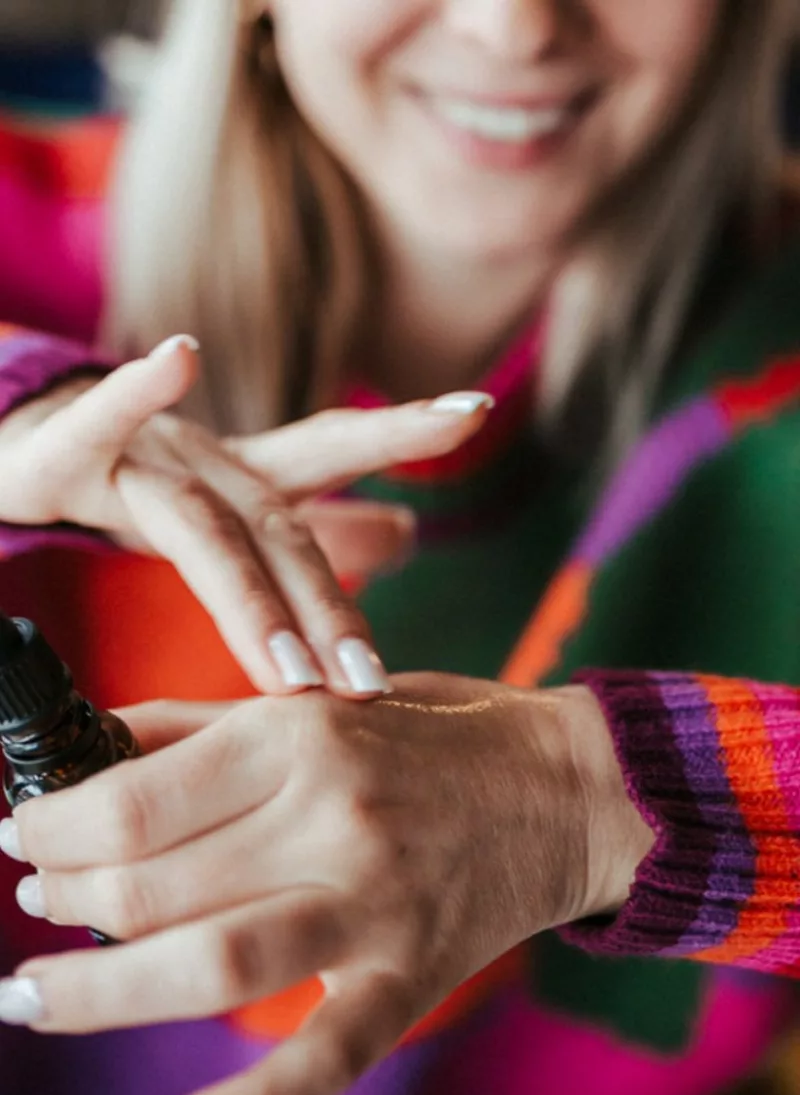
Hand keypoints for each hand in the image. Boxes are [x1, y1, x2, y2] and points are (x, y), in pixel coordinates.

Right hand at [0, 337, 492, 694]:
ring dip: (251, 593)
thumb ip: (305, 529)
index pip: (330, 450)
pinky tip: (178, 358)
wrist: (14, 454)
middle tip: (371, 687)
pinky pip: (97, 431)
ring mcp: (139, 460)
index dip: (402, 426)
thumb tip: (407, 534)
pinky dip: (134, 396)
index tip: (478, 405)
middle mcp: (204, 460)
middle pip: (278, 528)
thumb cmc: (126, 488)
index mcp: (241, 476)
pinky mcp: (63, 461)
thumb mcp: (223, 513)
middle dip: (328, 611)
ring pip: (204, 524)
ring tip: (296, 670)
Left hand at [0, 677, 652, 1094]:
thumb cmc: (425, 735)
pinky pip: (322, 1061)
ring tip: (34, 994)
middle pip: (154, 886)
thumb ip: (197, 725)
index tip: (24, 835)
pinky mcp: (412, 982)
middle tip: (36, 902)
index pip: (136, 802)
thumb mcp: (313, 702)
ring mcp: (375, 911)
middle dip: (65, 901)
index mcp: (299, 740)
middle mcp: (333, 822)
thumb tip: (88, 748)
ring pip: (210, 965)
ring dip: (98, 992)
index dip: (54, 828)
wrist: (561, 788)